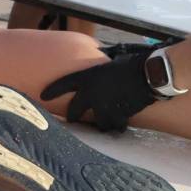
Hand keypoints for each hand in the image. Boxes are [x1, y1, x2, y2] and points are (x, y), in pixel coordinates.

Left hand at [40, 53, 158, 132]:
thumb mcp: (108, 65)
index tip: (43, 96)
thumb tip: (96, 76)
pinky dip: (117, 126)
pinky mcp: (117, 116)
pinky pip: (115, 125)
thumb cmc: (130, 64)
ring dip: (100, 123)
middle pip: (75, 110)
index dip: (53, 90)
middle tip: (71, 119)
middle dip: (72, 116)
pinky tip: (120, 125)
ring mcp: (103, 107)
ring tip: (104, 123)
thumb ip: (98, 74)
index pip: (63, 84)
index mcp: (87, 77)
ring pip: (96, 122)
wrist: (147, 76)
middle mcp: (91, 93)